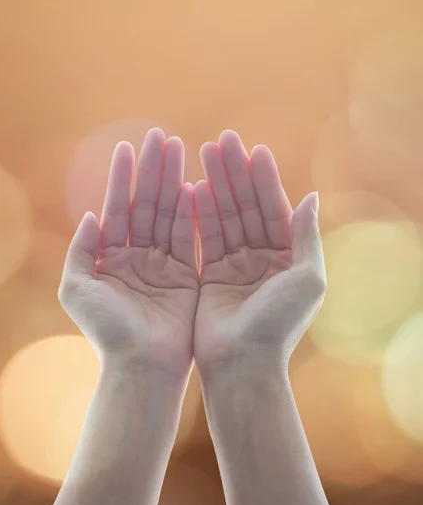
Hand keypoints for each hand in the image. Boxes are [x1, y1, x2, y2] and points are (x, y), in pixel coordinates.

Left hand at [59, 128, 198, 380]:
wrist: (142, 366)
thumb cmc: (107, 333)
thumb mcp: (78, 290)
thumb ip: (81, 251)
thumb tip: (90, 215)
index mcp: (110, 258)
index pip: (117, 208)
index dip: (121, 178)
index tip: (128, 146)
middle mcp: (136, 257)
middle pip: (145, 205)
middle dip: (152, 170)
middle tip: (161, 137)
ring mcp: (162, 264)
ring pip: (168, 214)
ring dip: (171, 182)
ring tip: (178, 149)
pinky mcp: (186, 275)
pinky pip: (187, 237)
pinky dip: (190, 212)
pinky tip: (192, 186)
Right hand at [193, 130, 325, 375]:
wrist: (242, 363)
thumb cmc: (279, 325)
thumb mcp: (308, 279)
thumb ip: (308, 236)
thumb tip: (312, 197)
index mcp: (287, 257)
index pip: (274, 207)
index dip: (264, 178)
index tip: (253, 148)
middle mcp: (262, 257)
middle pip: (246, 205)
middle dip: (235, 172)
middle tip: (221, 140)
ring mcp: (235, 265)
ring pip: (224, 215)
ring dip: (215, 184)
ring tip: (203, 153)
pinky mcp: (210, 275)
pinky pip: (205, 237)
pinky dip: (199, 213)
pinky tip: (192, 187)